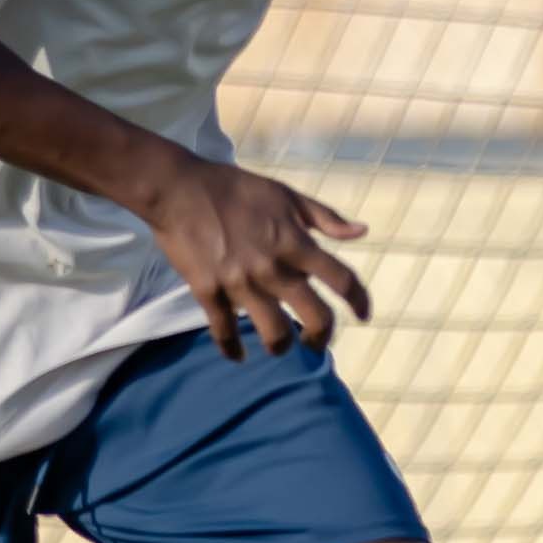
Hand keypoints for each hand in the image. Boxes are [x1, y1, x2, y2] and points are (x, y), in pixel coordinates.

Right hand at [145, 155, 371, 356]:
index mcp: (294, 242)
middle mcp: (272, 267)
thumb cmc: (234, 188)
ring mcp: (239, 282)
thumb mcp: (285, 195)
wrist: (178, 188)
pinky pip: (224, 332)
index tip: (364, 315)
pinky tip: (238, 355)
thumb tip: (362, 231)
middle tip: (316, 341)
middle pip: (315, 317)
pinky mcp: (208, 291)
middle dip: (322, 336)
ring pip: (274, 334)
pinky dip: (232, 349)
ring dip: (281, 346)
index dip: (359, 301)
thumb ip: (325, 217)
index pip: (341, 279)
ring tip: (279, 345)